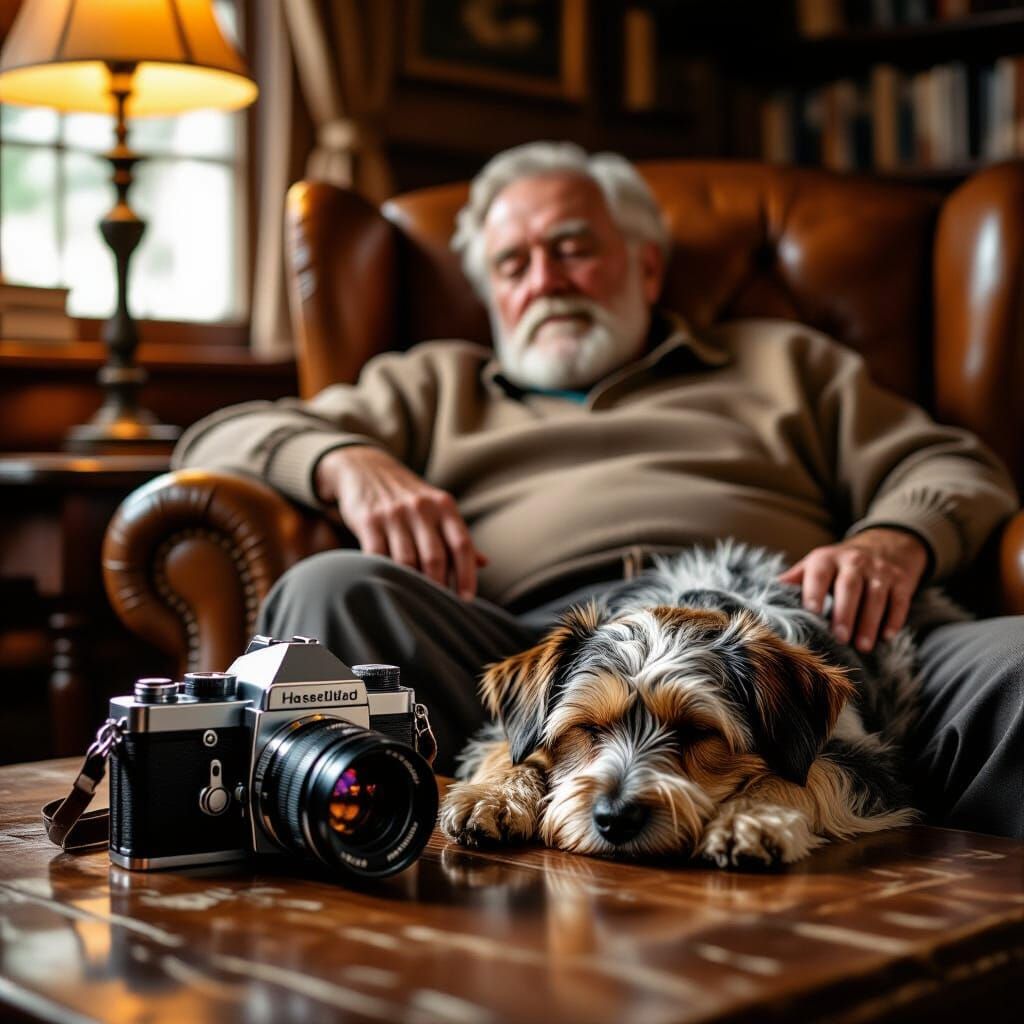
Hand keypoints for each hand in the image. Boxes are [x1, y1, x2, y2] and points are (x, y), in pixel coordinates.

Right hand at [316, 446, 486, 599]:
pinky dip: (383, 574)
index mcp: (445, 506)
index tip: (466, 600)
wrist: (366, 468)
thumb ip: (457, 536)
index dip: (467, 575)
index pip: (462, 545)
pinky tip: (386, 587)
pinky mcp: (369, 520)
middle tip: (438, 609)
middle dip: (438, 587)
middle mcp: (422, 508)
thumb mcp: (437, 508)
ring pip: (406, 560)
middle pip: (435, 557)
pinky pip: (377, 555)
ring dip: (411, 585)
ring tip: (414, 604)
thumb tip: (485, 563)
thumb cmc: (409, 497)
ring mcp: (394, 514)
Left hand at [779, 528, 927, 650]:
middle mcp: (854, 561)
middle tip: (840, 638)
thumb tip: (768, 595)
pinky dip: (894, 619)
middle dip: (844, 613)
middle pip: (849, 586)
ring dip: (869, 622)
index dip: (814, 592)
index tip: (812, 612)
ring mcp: (880, 570)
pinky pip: (899, 600)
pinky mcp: (901, 580)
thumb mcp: (817, 564)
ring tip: (862, 646)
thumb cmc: (840, 563)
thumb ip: (795, 579)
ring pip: (875, 596)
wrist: (886, 543)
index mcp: (826, 559)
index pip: (818, 574)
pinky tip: (887, 637)